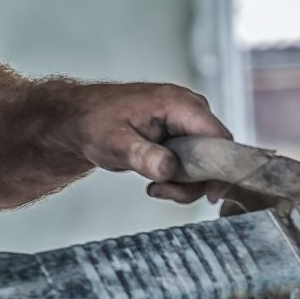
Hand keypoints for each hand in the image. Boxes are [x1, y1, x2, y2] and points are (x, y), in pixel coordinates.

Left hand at [40, 81, 232, 203]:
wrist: (77, 119)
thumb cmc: (93, 125)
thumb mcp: (115, 144)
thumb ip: (143, 156)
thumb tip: (167, 169)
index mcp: (181, 104)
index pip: (221, 139)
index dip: (219, 168)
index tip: (205, 194)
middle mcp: (192, 110)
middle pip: (217, 153)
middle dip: (196, 180)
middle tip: (164, 191)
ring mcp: (189, 121)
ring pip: (207, 161)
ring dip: (186, 182)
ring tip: (156, 187)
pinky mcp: (184, 133)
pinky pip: (196, 160)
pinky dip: (181, 177)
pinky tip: (158, 181)